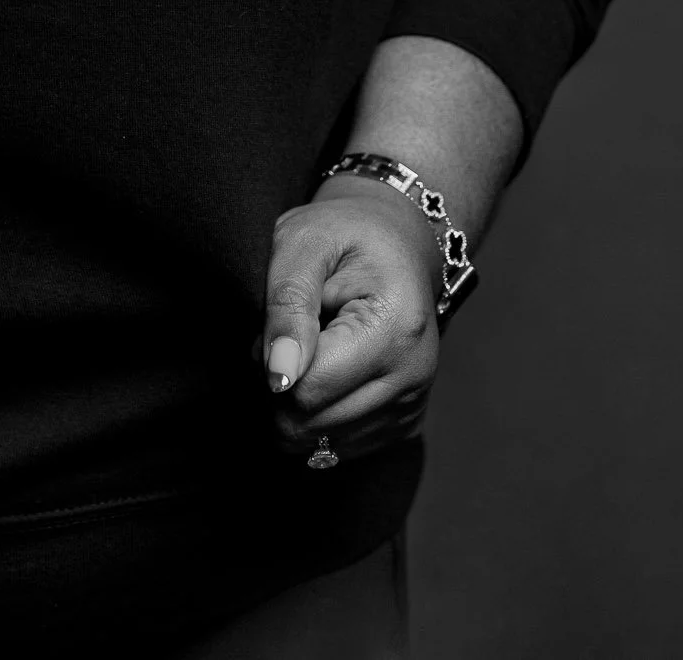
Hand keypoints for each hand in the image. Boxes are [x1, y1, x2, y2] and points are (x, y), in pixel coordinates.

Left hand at [258, 177, 441, 461]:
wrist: (393, 243)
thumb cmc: (342, 234)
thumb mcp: (302, 242)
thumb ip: (287, 305)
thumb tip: (278, 376)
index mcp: (395, 329)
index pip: (308, 390)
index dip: (268, 363)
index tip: (272, 324)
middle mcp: (413, 378)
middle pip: (310, 425)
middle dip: (278, 388)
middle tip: (283, 337)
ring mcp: (412, 407)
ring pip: (319, 444)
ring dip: (295, 404)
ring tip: (306, 349)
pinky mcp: (404, 424)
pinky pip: (337, 447)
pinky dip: (317, 416)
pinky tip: (324, 371)